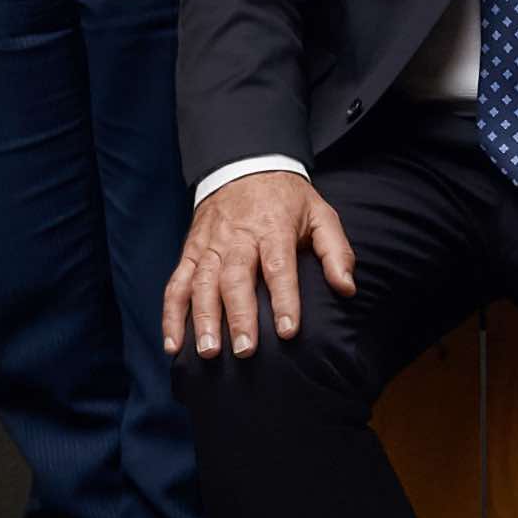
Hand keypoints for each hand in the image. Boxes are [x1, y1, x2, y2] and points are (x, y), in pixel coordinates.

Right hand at [163, 170, 350, 358]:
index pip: (278, 266)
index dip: (284, 299)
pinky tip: (173, 345)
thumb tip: (346, 288)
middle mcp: (237, 238)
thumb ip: (335, 251)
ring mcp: (209, 246)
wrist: (243, 165)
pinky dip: (171, 315)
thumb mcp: (320, 214)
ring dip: (203, 319)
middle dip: (239, 316)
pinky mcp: (190, 252)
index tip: (288, 331)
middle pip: (235, 278)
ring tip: (209, 352)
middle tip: (246, 351)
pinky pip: (176, 284)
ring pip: (201, 283)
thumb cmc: (286, 199)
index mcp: (272, 228)